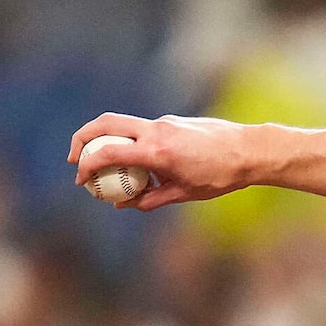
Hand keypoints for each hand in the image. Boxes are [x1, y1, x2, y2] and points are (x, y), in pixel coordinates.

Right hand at [64, 113, 256, 210]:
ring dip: (106, 141)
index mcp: (156, 151)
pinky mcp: (172, 122)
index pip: (107, 152)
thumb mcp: (183, 194)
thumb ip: (149, 199)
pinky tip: (141, 168)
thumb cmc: (220, 176)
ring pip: (122, 124)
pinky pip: (142, 131)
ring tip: (104, 166)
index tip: (79, 180)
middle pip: (104, 124)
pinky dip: (131, 144)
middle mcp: (156, 130)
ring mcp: (164, 122)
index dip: (86, 166)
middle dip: (82, 139)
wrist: (251, 150)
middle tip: (74, 160)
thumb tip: (121, 204)